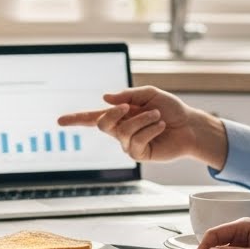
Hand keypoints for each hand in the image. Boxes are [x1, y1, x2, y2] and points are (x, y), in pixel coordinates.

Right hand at [56, 86, 225, 165]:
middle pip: (102, 124)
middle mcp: (120, 130)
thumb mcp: (149, 94)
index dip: (75, 119)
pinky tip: (160, 126)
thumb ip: (127, 95)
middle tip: (127, 107)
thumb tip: (105, 98)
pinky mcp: (140, 154)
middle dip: (113, 113)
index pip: (92, 117)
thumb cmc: (170, 109)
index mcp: (119, 114)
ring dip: (142, 120)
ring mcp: (129, 143)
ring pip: (123, 131)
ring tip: (157, 116)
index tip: (59, 121)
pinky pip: (137, 141)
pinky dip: (150, 130)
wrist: (189, 125)